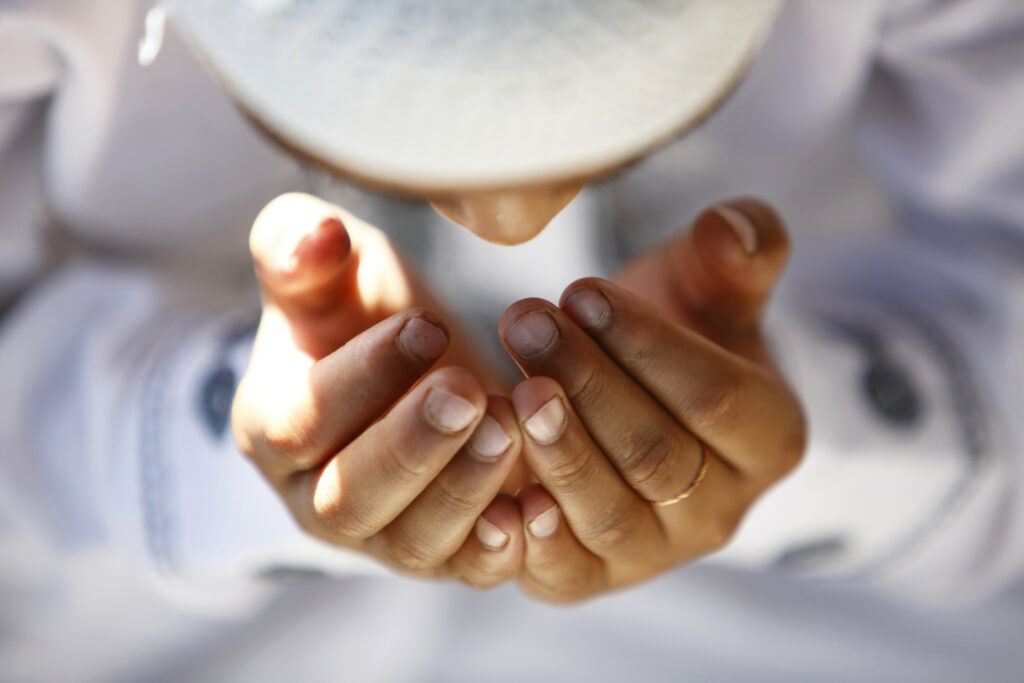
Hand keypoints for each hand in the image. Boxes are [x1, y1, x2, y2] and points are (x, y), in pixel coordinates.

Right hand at [232, 193, 523, 586]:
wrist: (423, 373)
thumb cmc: (368, 313)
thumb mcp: (331, 270)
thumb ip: (301, 244)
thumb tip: (315, 236)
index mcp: (273, 425)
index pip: (304, 418)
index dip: (363, 376)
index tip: (428, 326)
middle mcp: (315, 498)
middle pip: (350, 496)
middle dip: (412, 444)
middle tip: (469, 390)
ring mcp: (381, 538)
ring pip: (412, 540)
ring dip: (464, 489)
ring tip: (510, 427)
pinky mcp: (444, 556)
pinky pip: (467, 569)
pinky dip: (501, 547)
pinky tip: (536, 506)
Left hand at [498, 199, 805, 602]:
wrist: (627, 404)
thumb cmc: (669, 337)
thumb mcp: (708, 287)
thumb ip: (735, 252)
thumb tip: (732, 227)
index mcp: (770, 438)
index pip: (714, 398)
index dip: (646, 346)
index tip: (579, 291)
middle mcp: (723, 511)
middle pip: (655, 455)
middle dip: (586, 384)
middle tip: (524, 320)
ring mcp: (659, 554)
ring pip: (610, 513)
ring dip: (557, 451)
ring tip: (508, 389)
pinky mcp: (594, 579)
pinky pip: (569, 573)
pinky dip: (536, 541)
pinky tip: (505, 495)